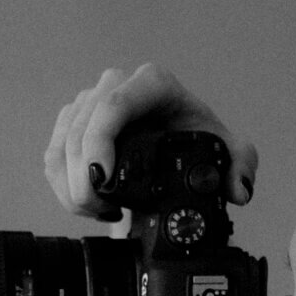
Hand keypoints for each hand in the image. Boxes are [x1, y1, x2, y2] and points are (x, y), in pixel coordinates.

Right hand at [44, 62, 257, 220]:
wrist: (175, 151)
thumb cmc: (198, 144)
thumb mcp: (228, 153)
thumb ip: (242, 165)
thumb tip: (238, 187)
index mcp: (154, 85)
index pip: (117, 104)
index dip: (101, 140)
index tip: (102, 179)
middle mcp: (118, 84)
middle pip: (83, 125)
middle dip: (83, 175)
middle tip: (100, 209)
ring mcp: (91, 102)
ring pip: (63, 142)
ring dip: (73, 185)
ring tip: (100, 211)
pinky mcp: (72, 123)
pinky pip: (53, 154)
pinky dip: (63, 186)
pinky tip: (88, 205)